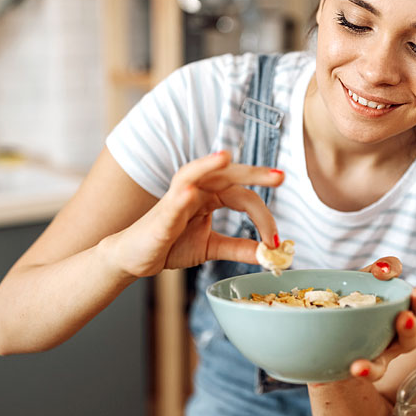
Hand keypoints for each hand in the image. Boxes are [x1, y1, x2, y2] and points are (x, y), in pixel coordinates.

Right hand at [105, 151, 283, 278]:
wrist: (134, 258)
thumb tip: (269, 253)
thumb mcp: (211, 247)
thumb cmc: (170, 245)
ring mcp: (176, 199)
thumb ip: (238, 248)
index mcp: (210, 197)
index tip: (277, 241)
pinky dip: (181, 195)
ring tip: (225, 157)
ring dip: (208, 165)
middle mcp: (196, 191)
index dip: (264, 216)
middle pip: (226, 175)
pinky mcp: (160, 215)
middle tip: (280, 177)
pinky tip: (190, 192)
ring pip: (194, 174)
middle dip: (253, 173)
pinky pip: (171, 202)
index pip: (243, 197)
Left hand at [350, 257, 415, 381]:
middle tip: (405, 317)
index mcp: (396, 318)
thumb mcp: (361, 281)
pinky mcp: (355, 371)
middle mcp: (389, 342)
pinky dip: (363, 371)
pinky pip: (361, 375)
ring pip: (382, 366)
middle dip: (411, 329)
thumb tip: (384, 268)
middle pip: (409, 340)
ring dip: (379, 361)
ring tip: (372, 355)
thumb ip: (375, 271)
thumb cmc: (350, 303)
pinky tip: (356, 367)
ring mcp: (373, 358)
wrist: (322, 336)